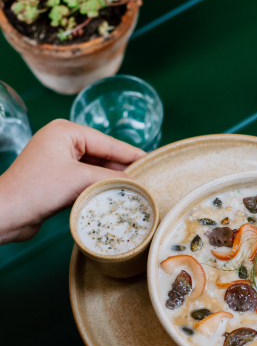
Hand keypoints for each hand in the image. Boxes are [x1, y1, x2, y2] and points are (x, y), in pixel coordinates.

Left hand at [0, 119, 144, 243]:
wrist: (6, 214)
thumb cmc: (37, 189)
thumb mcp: (80, 180)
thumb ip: (111, 179)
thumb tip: (136, 183)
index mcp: (66, 131)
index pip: (107, 142)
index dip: (131, 154)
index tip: (152, 161)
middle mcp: (62, 142)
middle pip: (102, 155)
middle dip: (123, 169)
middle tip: (148, 180)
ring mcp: (58, 162)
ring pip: (95, 170)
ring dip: (112, 180)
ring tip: (137, 190)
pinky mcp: (56, 180)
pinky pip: (85, 181)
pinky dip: (99, 188)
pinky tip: (116, 197)